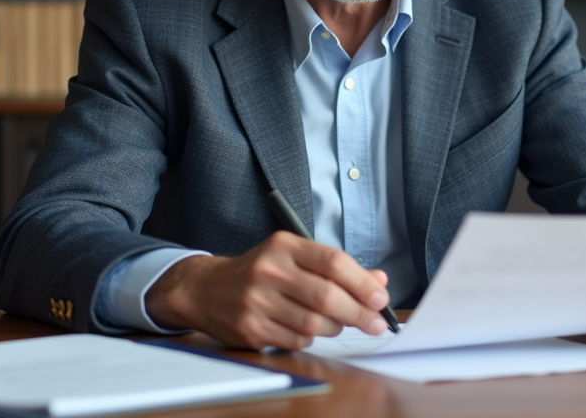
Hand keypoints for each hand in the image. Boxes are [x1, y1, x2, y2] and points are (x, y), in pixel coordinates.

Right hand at [145, 231, 390, 349]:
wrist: (205, 288)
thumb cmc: (260, 271)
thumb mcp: (294, 257)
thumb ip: (336, 268)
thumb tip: (378, 281)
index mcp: (284, 245)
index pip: (333, 262)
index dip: (362, 283)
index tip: (380, 298)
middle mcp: (269, 270)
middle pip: (326, 296)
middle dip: (358, 313)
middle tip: (376, 323)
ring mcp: (257, 301)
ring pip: (314, 322)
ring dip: (335, 327)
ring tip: (340, 323)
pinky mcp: (250, 328)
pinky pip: (296, 339)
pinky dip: (310, 337)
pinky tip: (309, 328)